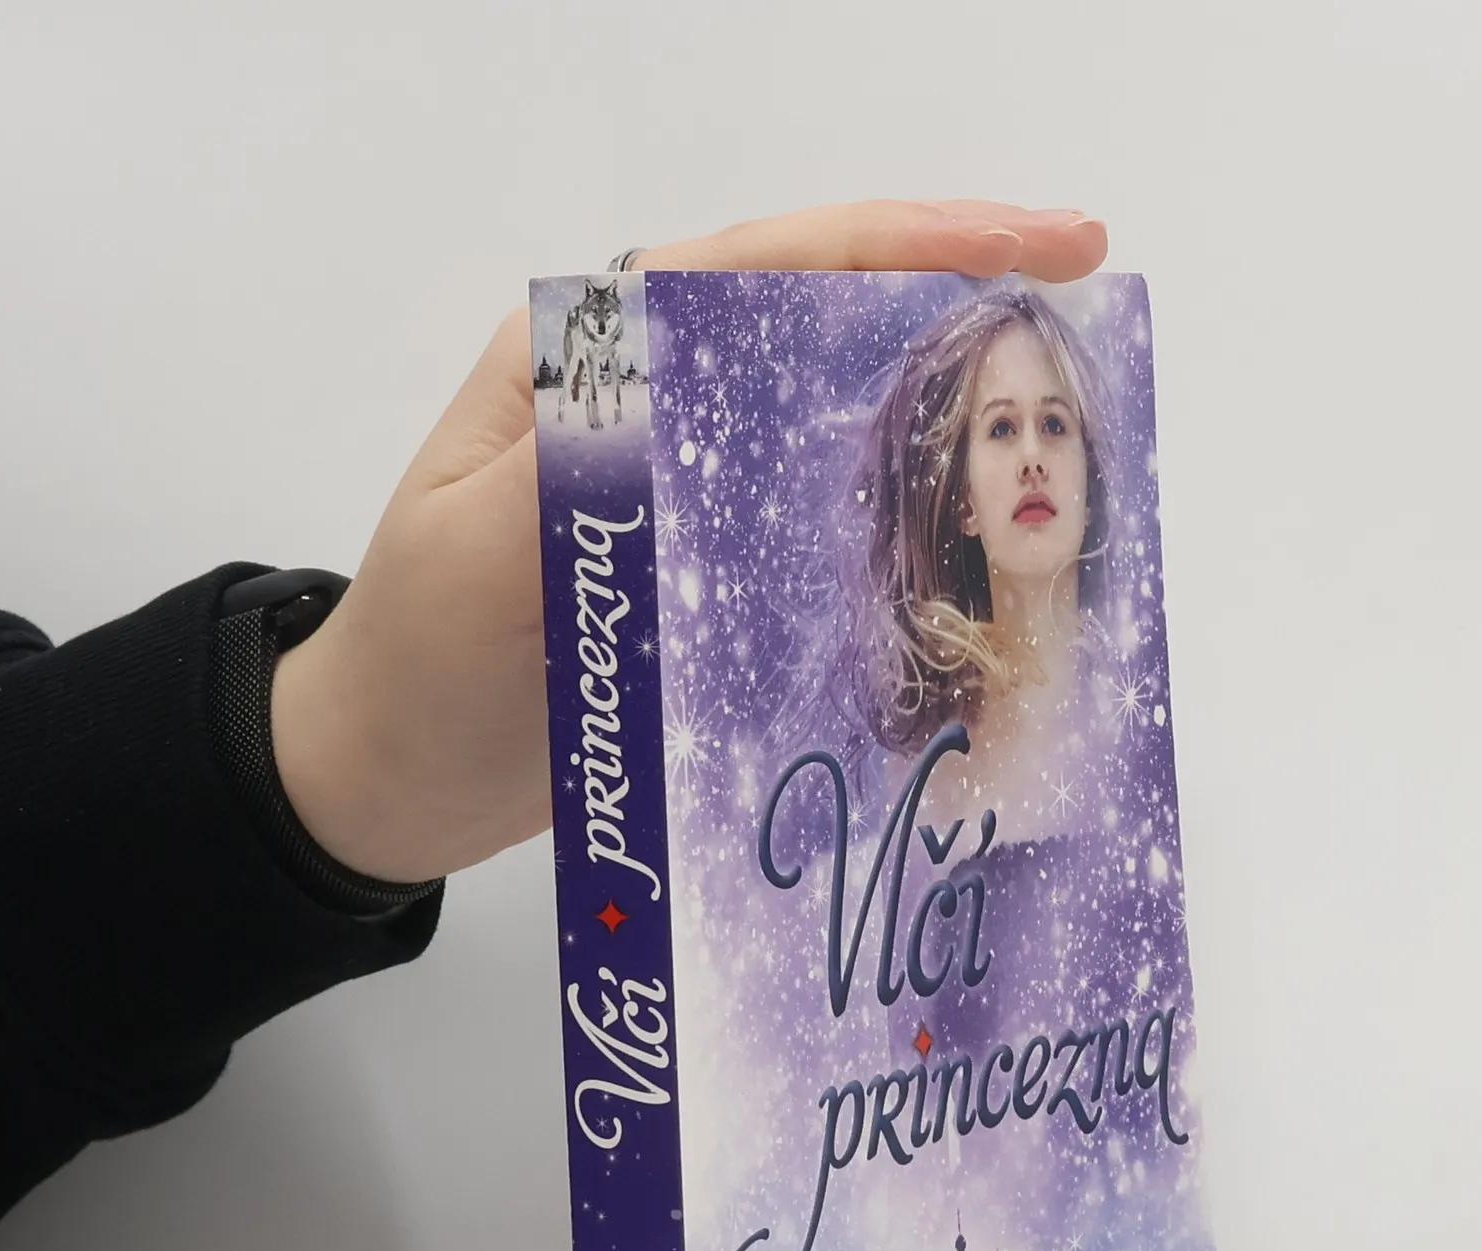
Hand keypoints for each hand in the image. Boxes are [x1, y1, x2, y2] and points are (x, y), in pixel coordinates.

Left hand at [269, 201, 1107, 883]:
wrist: (393, 779)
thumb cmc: (417, 662)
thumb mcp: (475, 556)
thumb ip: (584, 467)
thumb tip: (714, 402)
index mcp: (595, 361)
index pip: (773, 265)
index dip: (918, 241)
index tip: (1047, 246)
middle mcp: (657, 406)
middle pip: (828, 326)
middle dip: (961, 311)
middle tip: (1087, 327)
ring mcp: (691, 489)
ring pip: (841, 424)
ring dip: (947, 420)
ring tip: (1064, 431)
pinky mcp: (712, 571)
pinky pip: (827, 527)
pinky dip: (906, 528)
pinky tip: (978, 550)